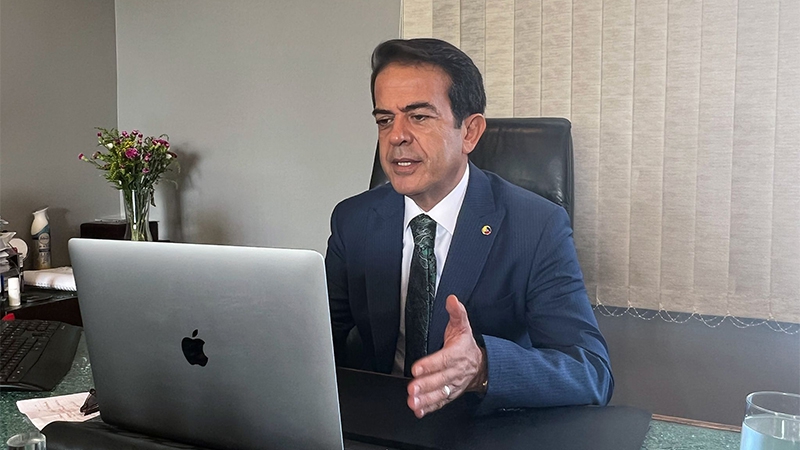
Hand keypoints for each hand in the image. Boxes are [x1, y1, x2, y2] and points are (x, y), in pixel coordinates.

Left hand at [407, 294, 486, 417]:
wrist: (482, 365)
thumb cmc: (466, 345)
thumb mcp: (463, 326)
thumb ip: (457, 313)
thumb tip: (451, 299)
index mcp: (457, 353)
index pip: (443, 359)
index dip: (430, 364)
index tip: (417, 368)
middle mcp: (455, 371)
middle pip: (440, 379)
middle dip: (425, 385)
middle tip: (412, 388)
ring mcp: (453, 385)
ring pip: (440, 393)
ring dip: (426, 399)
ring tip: (413, 402)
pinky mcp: (450, 394)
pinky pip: (441, 402)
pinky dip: (430, 407)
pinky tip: (418, 410)